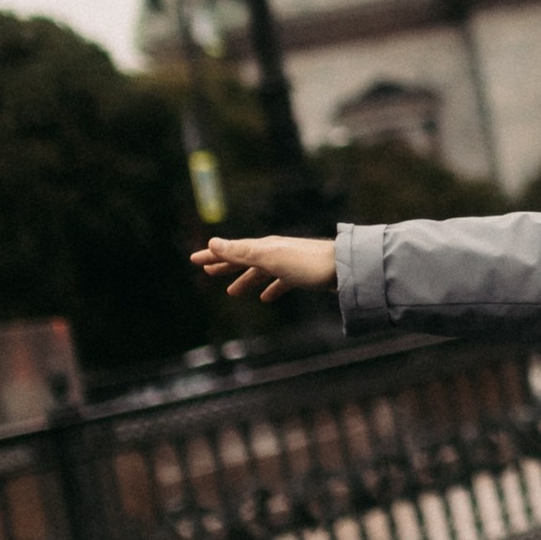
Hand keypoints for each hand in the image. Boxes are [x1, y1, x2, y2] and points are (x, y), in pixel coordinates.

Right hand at [193, 234, 338, 302]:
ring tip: (232, 292)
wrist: (345, 269)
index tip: (195, 260)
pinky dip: (270, 288)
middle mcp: (275, 251)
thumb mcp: (270, 257)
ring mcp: (289, 262)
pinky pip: (281, 281)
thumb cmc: (308, 263)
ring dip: (245, 279)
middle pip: (244, 258)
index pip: (232, 250)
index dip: (213, 255)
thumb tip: (213, 241)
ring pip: (261, 271)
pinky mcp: (302, 275)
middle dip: (225, 264)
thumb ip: (242, 251)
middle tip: (207, 272)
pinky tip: (267, 298)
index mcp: (265, 247)